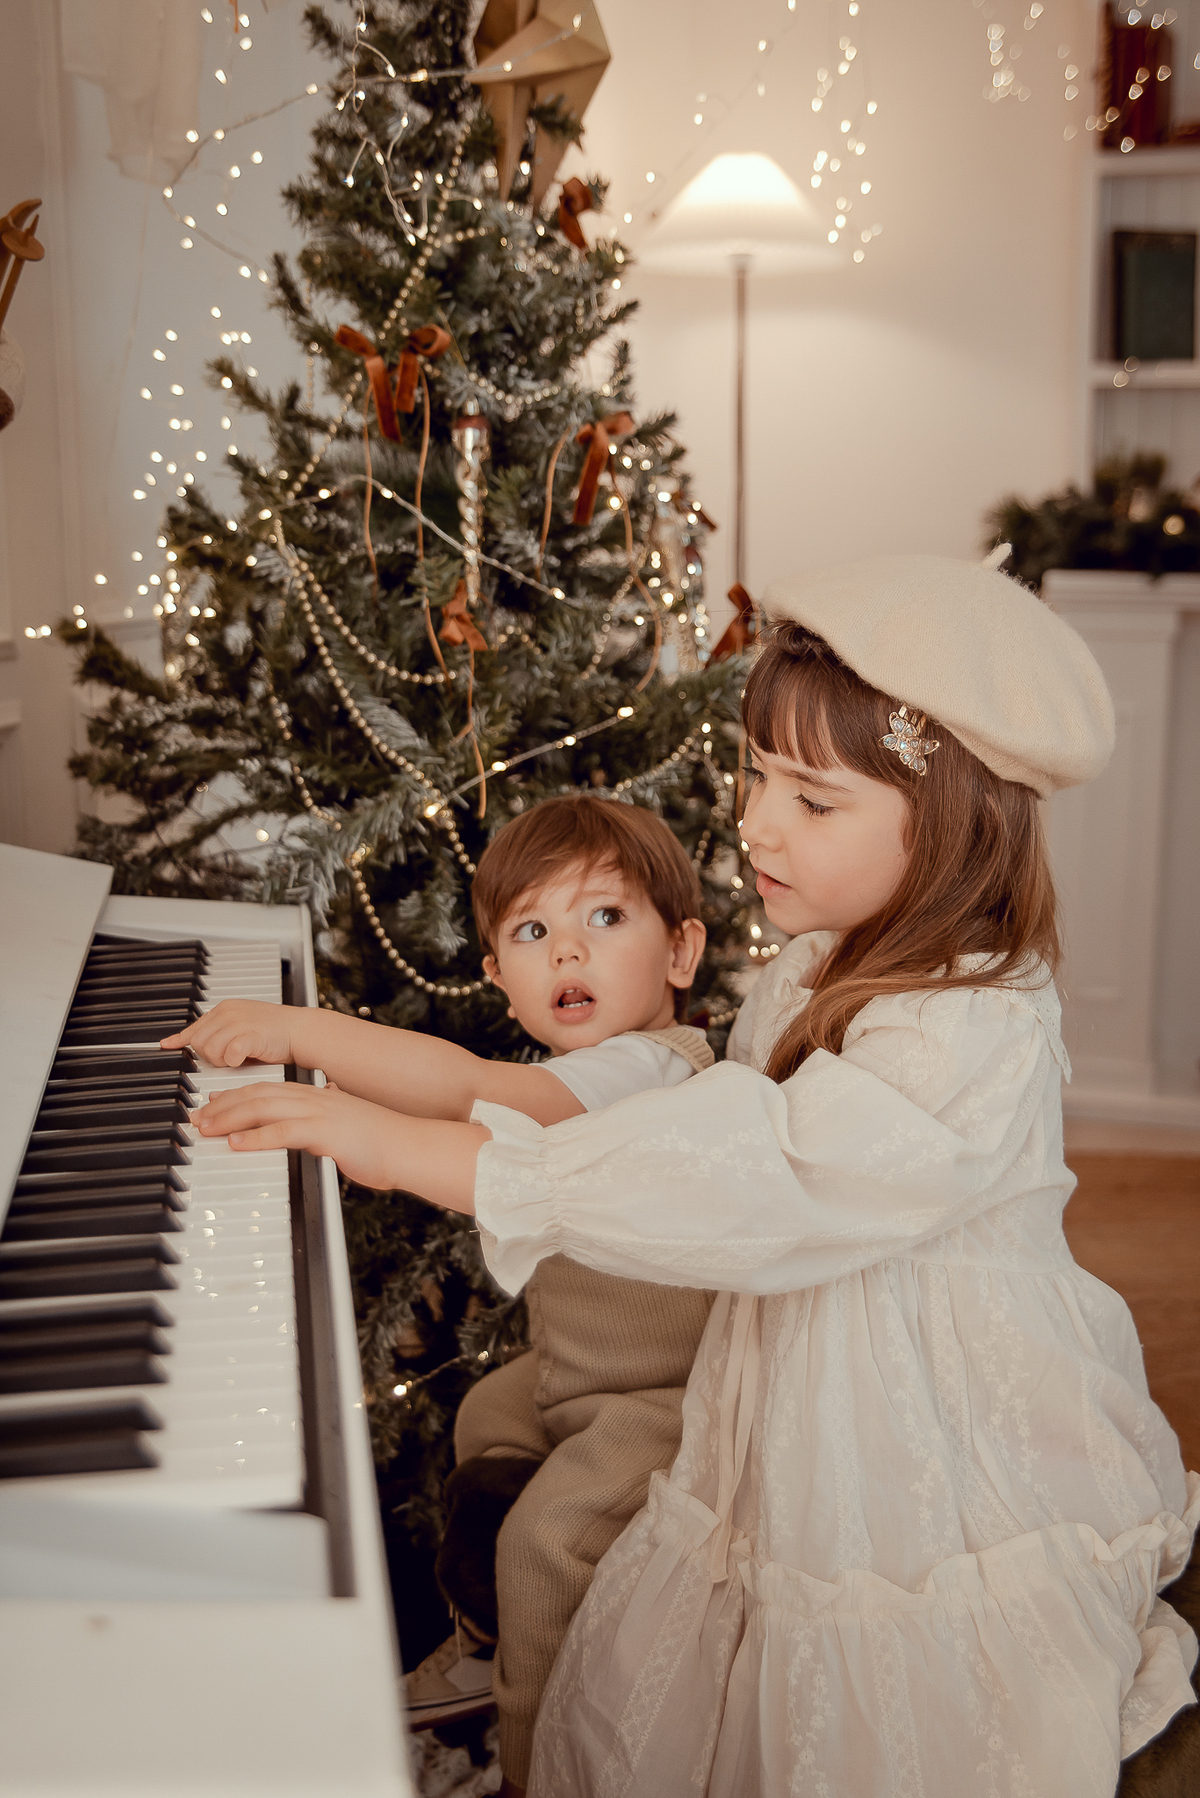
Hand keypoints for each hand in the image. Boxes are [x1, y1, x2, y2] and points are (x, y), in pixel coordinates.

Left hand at [163, 999, 295, 1067]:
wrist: (300, 1031)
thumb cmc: (273, 1032)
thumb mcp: (240, 1026)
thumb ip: (218, 1032)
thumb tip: (191, 1041)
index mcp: (224, 1009)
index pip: (195, 1026)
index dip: (181, 1039)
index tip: (167, 1046)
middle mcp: (228, 1012)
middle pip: (199, 1042)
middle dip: (209, 1056)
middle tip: (227, 1058)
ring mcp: (239, 1022)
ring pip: (210, 1050)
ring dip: (221, 1061)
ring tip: (237, 1059)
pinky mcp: (250, 1034)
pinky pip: (229, 1054)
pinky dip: (233, 1061)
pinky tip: (243, 1059)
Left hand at [193, 1080, 407, 1189]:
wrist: (409, 1146)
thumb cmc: (380, 1143)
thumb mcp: (345, 1130)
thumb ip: (323, 1127)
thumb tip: (312, 1133)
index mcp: (316, 1096)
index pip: (266, 1090)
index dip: (235, 1096)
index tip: (211, 1104)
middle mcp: (314, 1098)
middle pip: (257, 1094)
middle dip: (222, 1105)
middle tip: (197, 1117)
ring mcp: (320, 1113)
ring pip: (264, 1108)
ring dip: (230, 1118)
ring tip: (206, 1128)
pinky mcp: (326, 1132)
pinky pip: (283, 1132)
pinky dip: (256, 1137)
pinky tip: (236, 1144)